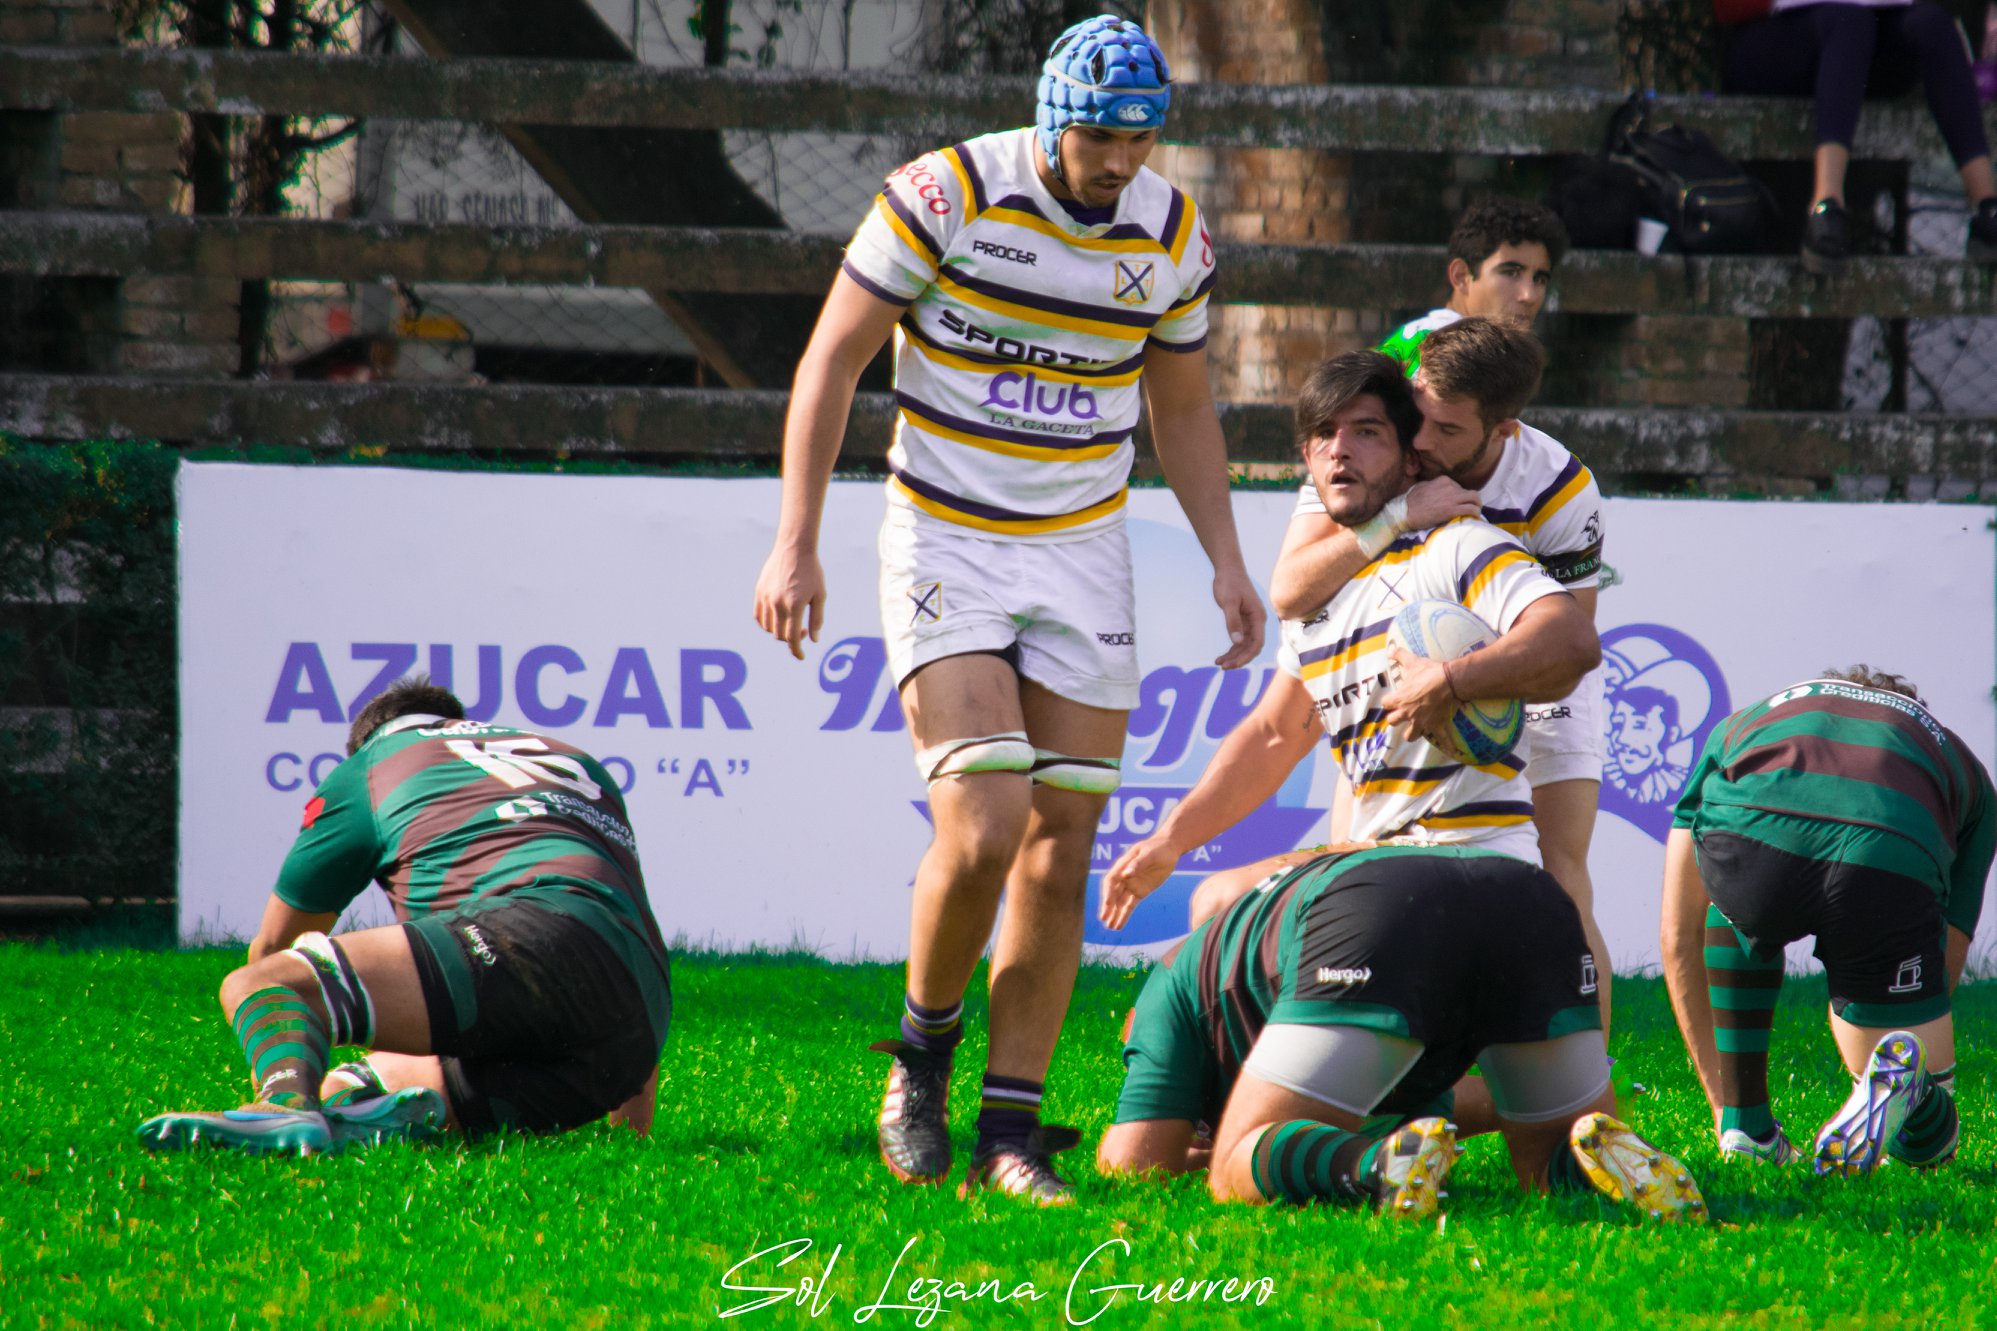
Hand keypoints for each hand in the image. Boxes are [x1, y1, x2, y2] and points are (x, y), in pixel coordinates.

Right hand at [752, 545, 825, 660]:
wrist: (794, 548)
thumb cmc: (811, 572)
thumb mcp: (820, 595)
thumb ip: (817, 619)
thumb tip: (814, 640)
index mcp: (795, 606)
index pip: (793, 638)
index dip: (797, 651)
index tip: (801, 656)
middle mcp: (778, 603)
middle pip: (780, 635)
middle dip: (791, 640)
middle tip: (803, 630)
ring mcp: (766, 598)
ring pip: (768, 627)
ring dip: (779, 631)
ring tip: (790, 623)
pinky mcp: (759, 592)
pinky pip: (759, 616)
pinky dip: (766, 623)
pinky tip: (776, 619)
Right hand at [1099, 835, 1182, 929]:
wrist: (1169, 849)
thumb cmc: (1158, 848)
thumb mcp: (1149, 854)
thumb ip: (1138, 864)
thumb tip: (1126, 874)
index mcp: (1123, 865)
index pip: (1111, 880)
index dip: (1108, 892)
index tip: (1108, 903)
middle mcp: (1124, 877)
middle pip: (1113, 893)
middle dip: (1108, 906)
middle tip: (1104, 918)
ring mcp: (1131, 885)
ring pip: (1120, 902)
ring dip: (1114, 914)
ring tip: (1110, 927)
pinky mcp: (1140, 892)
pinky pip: (1130, 905)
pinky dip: (1124, 915)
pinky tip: (1119, 925)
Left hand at [1209, 565, 1266, 669]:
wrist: (1228, 569)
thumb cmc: (1229, 582)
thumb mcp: (1229, 602)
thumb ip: (1232, 621)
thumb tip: (1236, 642)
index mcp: (1258, 616)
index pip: (1257, 642)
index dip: (1247, 656)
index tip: (1234, 664)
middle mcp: (1257, 621)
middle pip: (1251, 647)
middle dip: (1239, 659)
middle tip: (1223, 666)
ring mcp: (1250, 622)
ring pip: (1245, 645)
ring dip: (1234, 656)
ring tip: (1219, 663)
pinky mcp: (1242, 621)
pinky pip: (1239, 640)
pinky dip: (1232, 649)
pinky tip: (1221, 656)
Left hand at [1380, 644, 1456, 746]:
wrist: (1449, 681)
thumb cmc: (1429, 672)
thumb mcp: (1413, 662)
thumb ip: (1400, 655)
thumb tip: (1391, 649)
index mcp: (1400, 699)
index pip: (1386, 704)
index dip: (1389, 702)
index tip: (1392, 699)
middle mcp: (1407, 713)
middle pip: (1393, 721)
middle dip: (1396, 719)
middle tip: (1401, 715)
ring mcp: (1421, 721)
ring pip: (1410, 735)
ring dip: (1411, 733)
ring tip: (1414, 731)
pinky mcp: (1436, 725)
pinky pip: (1442, 738)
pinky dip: (1448, 744)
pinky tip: (1453, 751)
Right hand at [1404, 477, 1481, 530]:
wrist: (1405, 513)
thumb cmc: (1410, 501)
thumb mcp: (1422, 486)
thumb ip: (1434, 485)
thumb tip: (1438, 489)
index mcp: (1443, 480)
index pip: (1459, 487)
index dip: (1461, 496)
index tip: (1459, 503)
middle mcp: (1450, 487)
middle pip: (1470, 492)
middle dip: (1473, 500)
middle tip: (1473, 507)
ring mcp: (1452, 498)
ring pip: (1475, 499)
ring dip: (1477, 506)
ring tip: (1476, 513)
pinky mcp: (1452, 510)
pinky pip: (1471, 509)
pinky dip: (1476, 513)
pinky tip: (1475, 518)